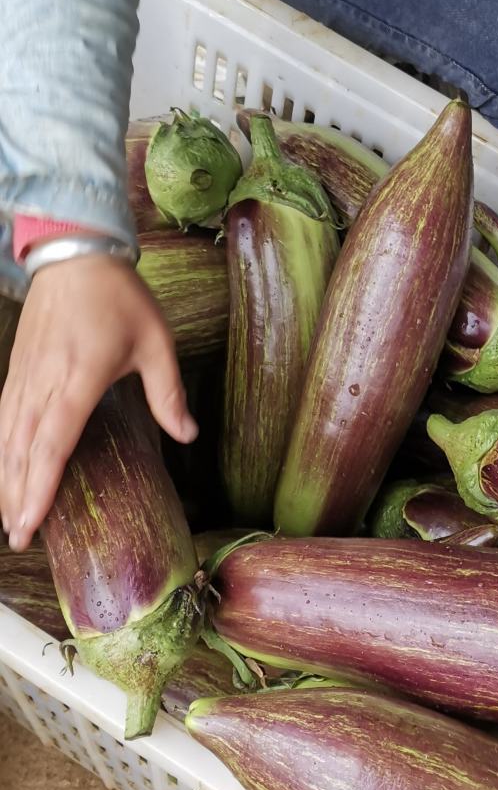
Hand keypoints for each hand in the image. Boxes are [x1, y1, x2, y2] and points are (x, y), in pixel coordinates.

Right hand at [0, 256, 196, 550]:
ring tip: (10, 518)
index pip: (53, 443)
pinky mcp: (17, 370)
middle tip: (19, 537)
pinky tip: (4, 473)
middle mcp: (44, 382)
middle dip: (17, 496)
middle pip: (23, 450)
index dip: (40, 486)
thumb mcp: (156, 340)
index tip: (31, 521)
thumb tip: (188, 434)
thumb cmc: (118, 295)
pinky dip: (1, 451)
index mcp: (78, 378)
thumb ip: (169, 391)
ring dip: (5, 479)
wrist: (74, 253)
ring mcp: (25, 376)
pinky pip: (3, 418)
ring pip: (7, 437)